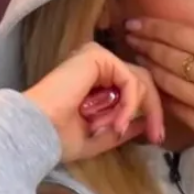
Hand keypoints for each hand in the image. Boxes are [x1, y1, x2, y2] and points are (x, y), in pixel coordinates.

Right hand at [24, 42, 164, 162]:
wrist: (36, 131)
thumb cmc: (58, 138)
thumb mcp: (100, 136)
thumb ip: (124, 126)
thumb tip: (146, 120)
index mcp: (96, 82)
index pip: (135, 89)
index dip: (151, 112)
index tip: (156, 138)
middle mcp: (98, 66)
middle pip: (143, 81)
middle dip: (154, 110)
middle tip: (157, 136)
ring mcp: (97, 58)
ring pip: (139, 81)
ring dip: (130, 111)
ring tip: (113, 129)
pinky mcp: (97, 55)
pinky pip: (129, 79)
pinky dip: (129, 103)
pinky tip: (117, 121)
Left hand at [125, 0, 193, 172]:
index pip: (184, 37)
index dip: (157, 28)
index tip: (139, 23)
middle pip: (170, 57)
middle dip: (145, 44)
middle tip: (129, 35)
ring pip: (168, 83)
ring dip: (149, 68)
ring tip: (137, 57)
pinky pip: (177, 109)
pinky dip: (163, 95)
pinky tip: (154, 86)